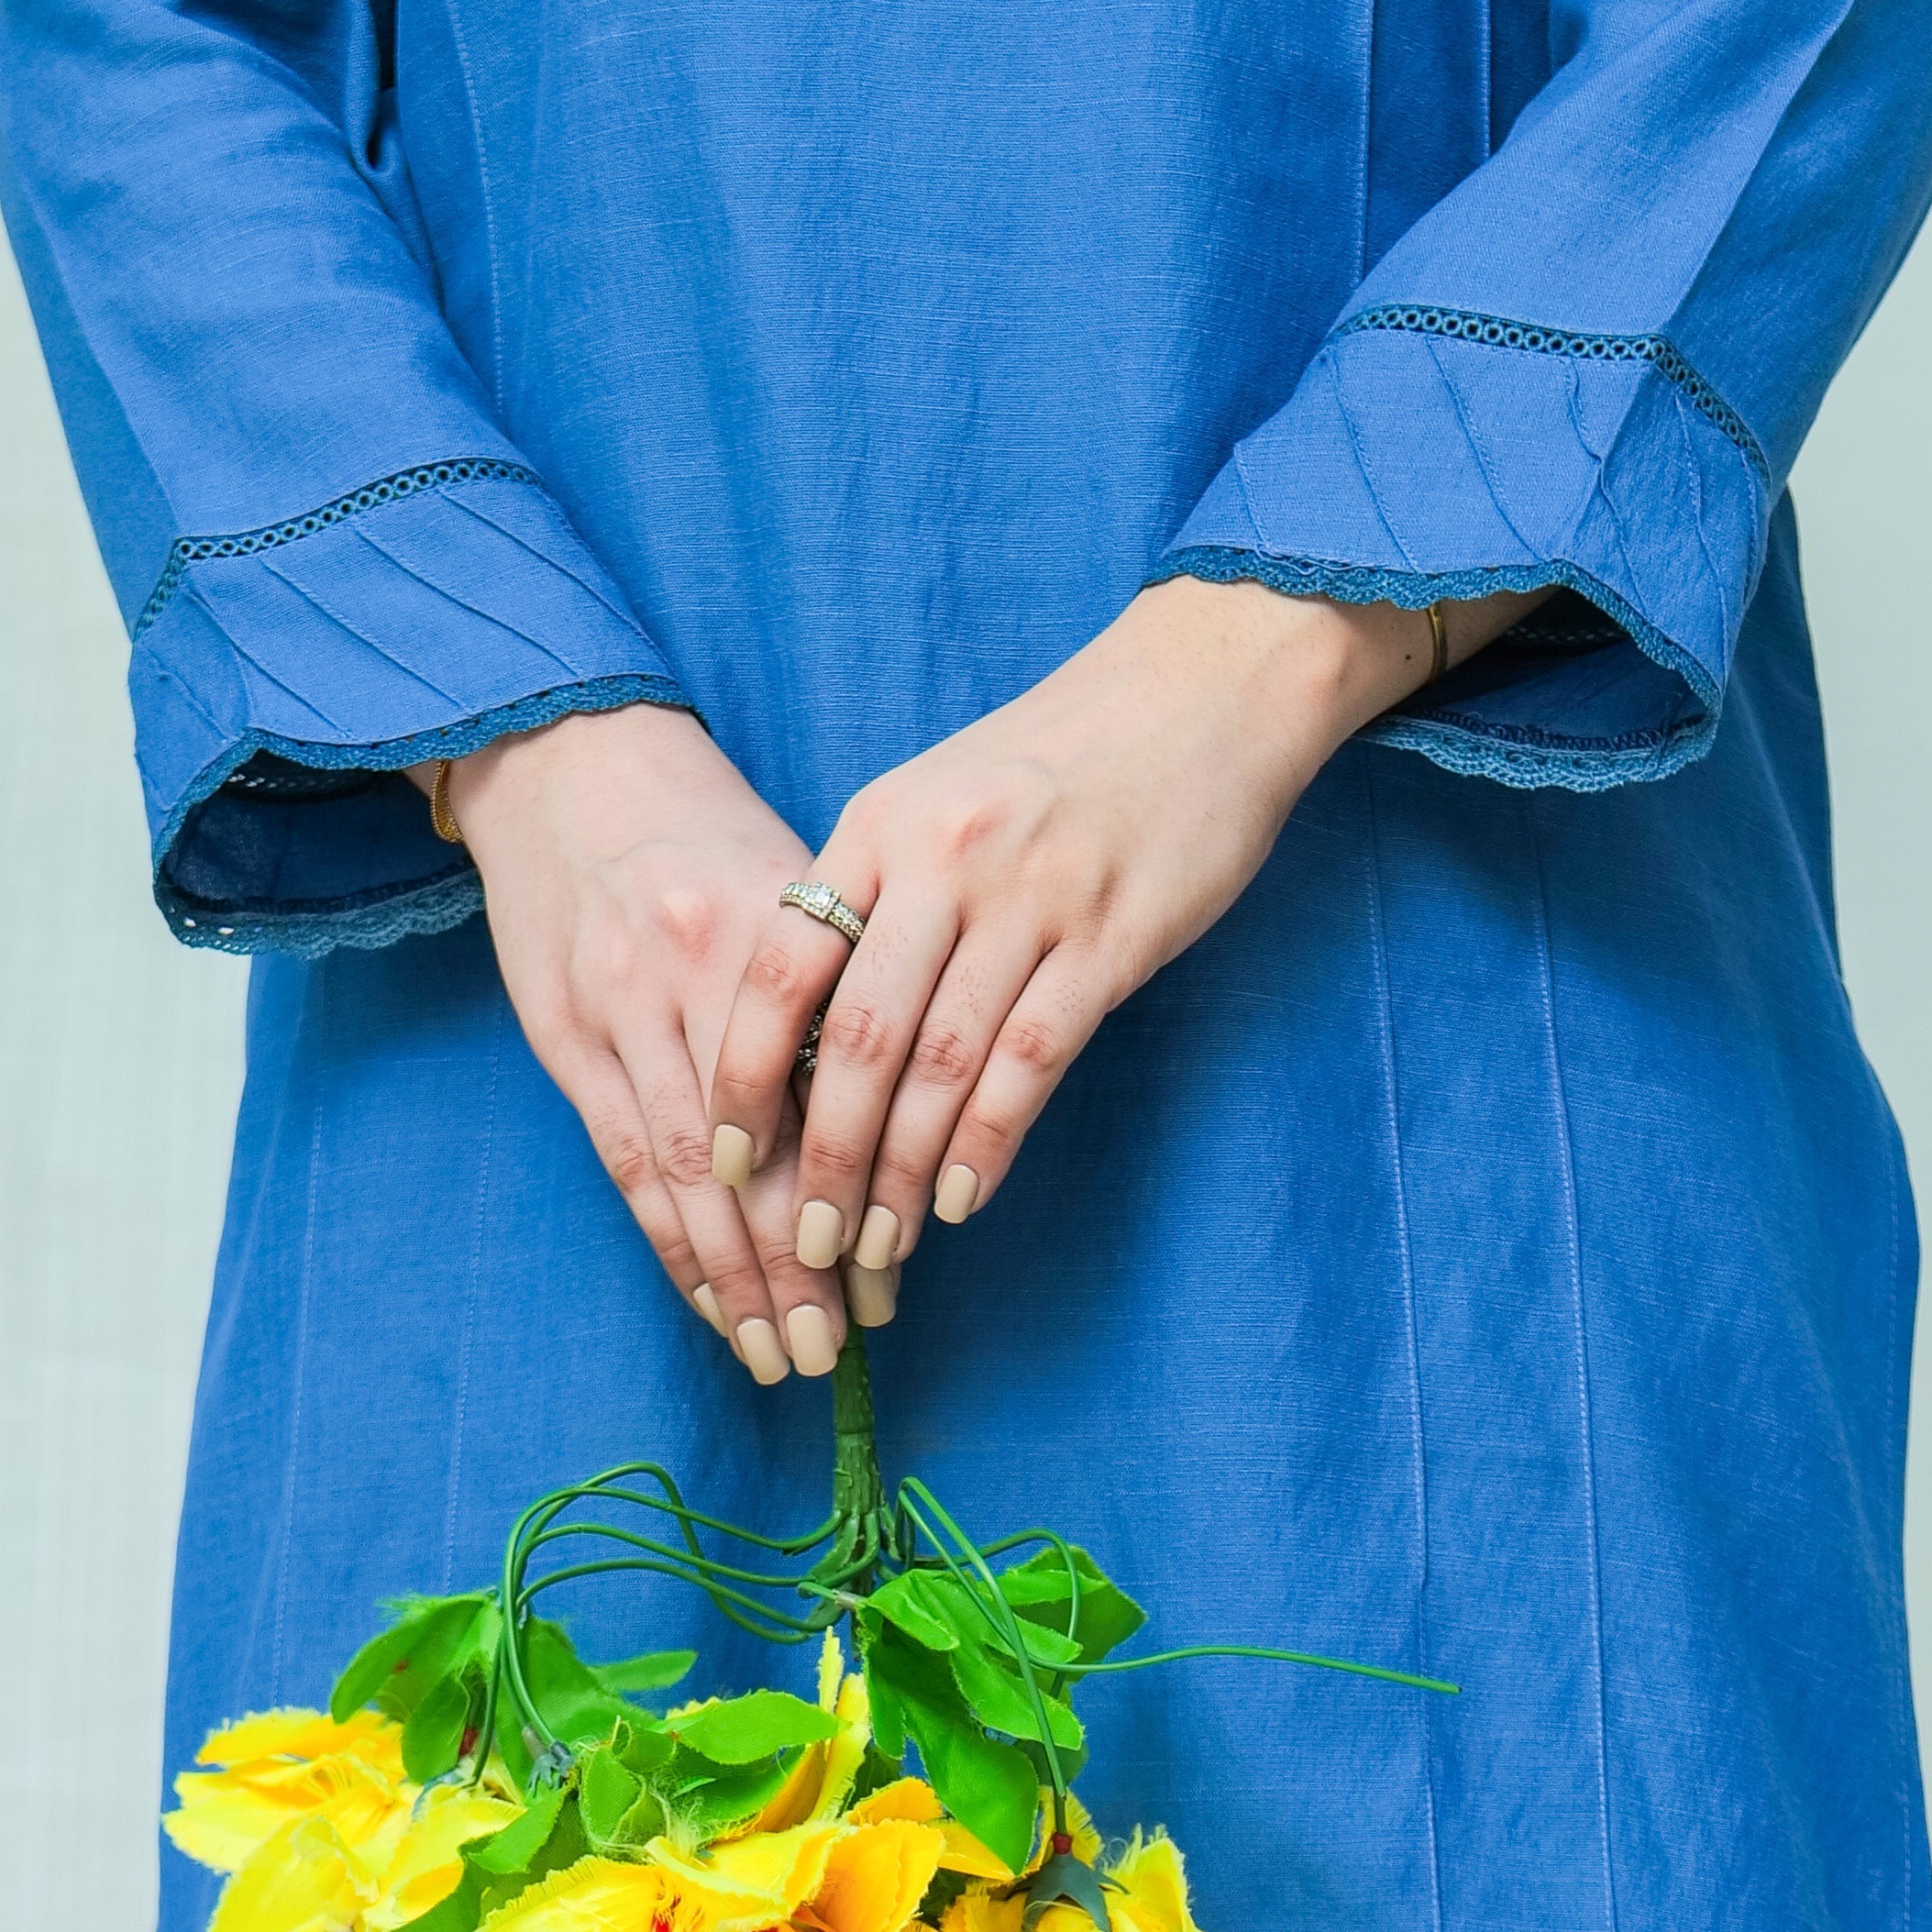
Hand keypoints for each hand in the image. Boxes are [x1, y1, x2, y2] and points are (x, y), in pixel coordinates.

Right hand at [436, 702, 868, 1385]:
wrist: (572, 762)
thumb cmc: (709, 832)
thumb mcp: (796, 884)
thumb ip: (849, 993)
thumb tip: (913, 1129)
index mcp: (779, 934)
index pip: (835, 1098)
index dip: (867, 1198)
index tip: (898, 1280)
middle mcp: (701, 976)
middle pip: (765, 1153)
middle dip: (805, 1267)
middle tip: (842, 1350)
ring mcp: (624, 1009)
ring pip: (691, 1176)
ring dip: (739, 1279)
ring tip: (782, 1354)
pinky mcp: (565, 1035)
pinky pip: (625, 1163)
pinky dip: (670, 1245)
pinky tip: (711, 1304)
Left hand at [775, 575, 1530, 1284]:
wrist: (1205, 684)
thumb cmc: (1066, 755)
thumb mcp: (941, 796)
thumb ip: (879, 892)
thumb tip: (817, 1024)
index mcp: (880, 823)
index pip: (782, 966)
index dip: (744, 1076)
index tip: (726, 1161)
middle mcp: (942, 859)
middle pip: (859, 1037)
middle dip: (823, 1157)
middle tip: (807, 1247)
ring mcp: (1029, 898)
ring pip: (942, 1064)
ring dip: (903, 1171)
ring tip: (879, 1247)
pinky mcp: (1112, 938)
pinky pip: (1031, 1061)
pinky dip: (989, 1141)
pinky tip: (963, 1199)